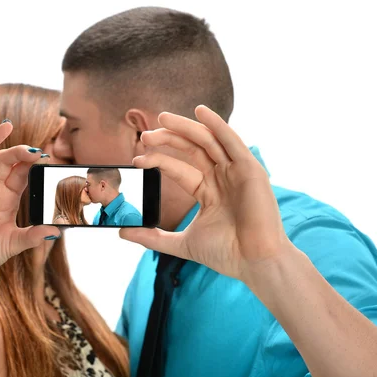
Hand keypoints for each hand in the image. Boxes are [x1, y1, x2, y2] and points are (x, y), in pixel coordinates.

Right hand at [0, 121, 58, 291]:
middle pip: (7, 160)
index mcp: (8, 196)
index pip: (22, 171)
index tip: (46, 157)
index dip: (32, 162)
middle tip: (35, 150)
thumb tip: (56, 231)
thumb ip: (34, 236)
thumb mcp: (15, 242)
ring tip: (7, 126)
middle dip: (20, 151)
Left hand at [120, 105, 293, 283]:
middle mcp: (222, 178)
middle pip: (193, 149)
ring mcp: (237, 172)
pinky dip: (218, 125)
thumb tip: (122, 233)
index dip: (159, 160)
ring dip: (186, 126)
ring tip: (163, 118)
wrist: (254, 263)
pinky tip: (201, 112)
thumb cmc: (226, 254)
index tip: (137, 160)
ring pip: (209, 140)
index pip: (180, 168)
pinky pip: (233, 141)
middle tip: (145, 135)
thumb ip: (153, 237)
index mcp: (209, 191)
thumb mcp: (182, 243)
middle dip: (169, 139)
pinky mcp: (250, 169)